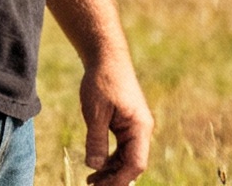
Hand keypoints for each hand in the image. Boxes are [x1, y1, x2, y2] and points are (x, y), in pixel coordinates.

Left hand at [79, 55, 153, 184]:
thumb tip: (95, 167)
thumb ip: (96, 140)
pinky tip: (96, 166)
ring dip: (111, 171)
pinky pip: (121, 149)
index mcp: (139, 127)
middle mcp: (141, 130)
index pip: (136, 163)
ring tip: (90, 181)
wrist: (106, 57)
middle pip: (132, 164)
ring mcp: (134, 128)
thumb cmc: (102, 81)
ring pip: (126, 159)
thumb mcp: (95, 112)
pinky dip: (110, 159)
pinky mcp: (125, 125)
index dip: (120, 180)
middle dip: (114, 179)